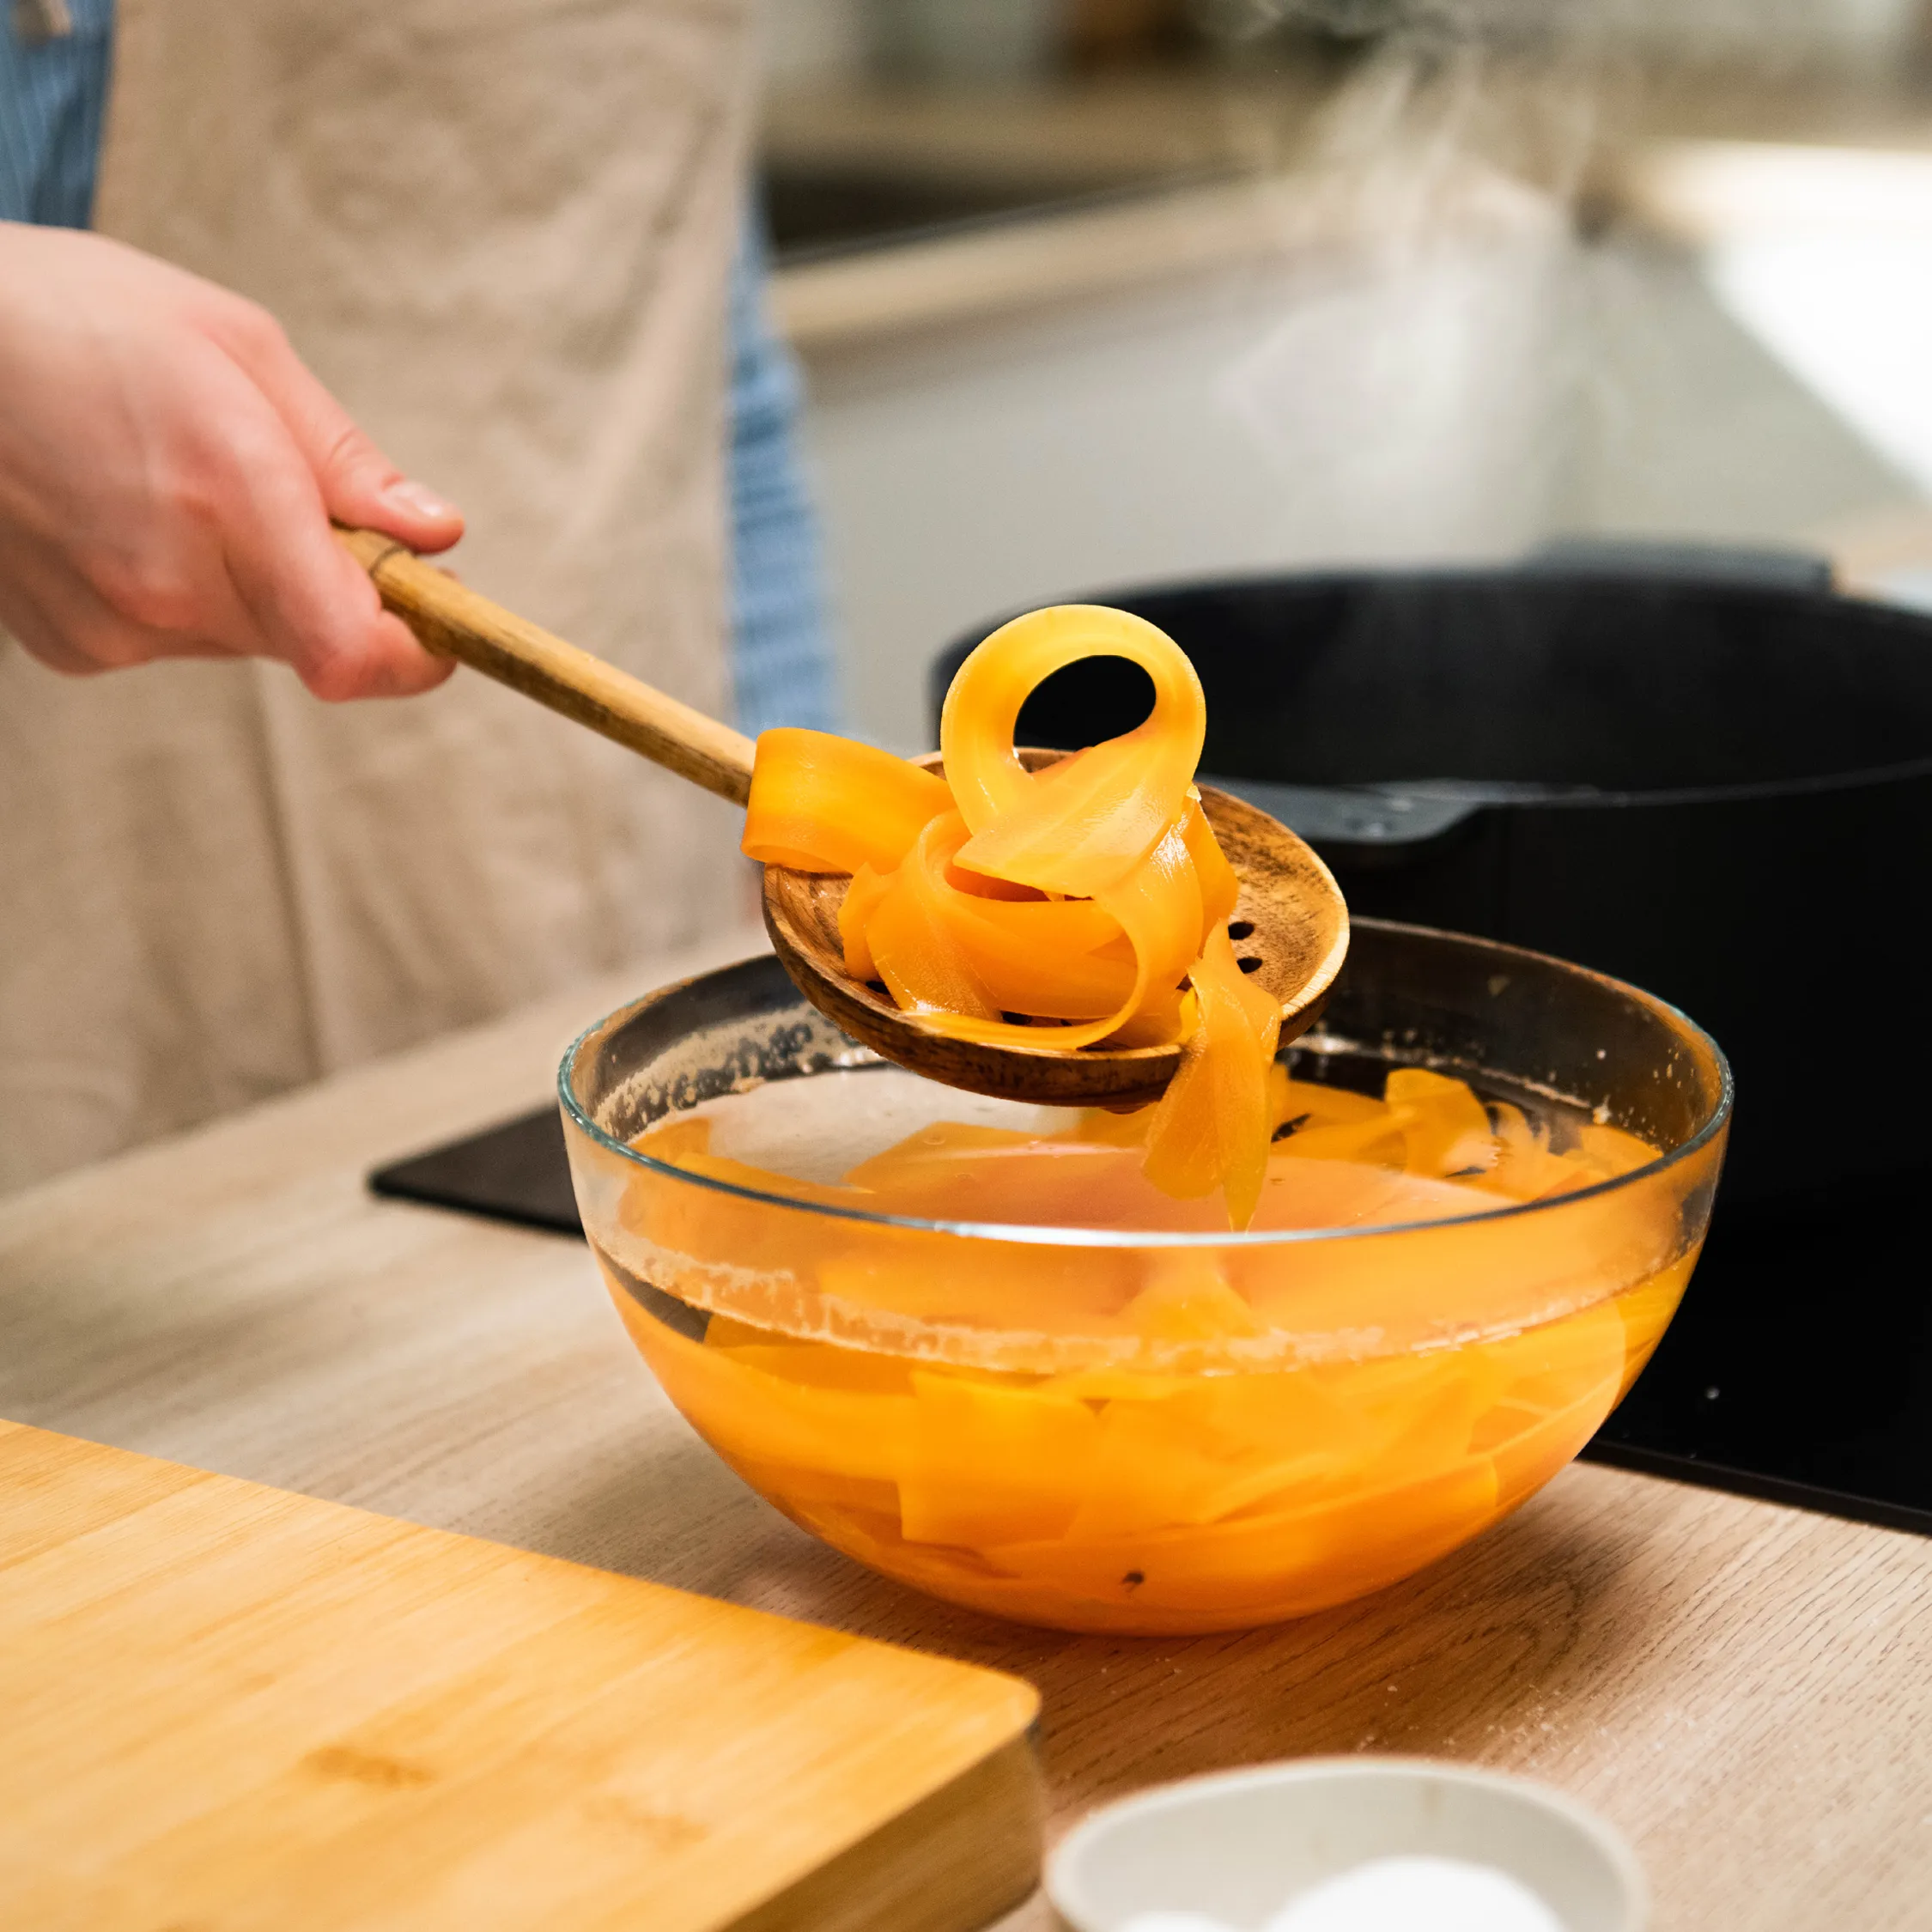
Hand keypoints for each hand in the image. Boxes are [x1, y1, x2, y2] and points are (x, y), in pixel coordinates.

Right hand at [0, 221, 463, 698]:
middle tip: (295, 500)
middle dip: (334, 589)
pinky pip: (171, 637)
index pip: (353, 654)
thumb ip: (347, 459)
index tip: (439, 623)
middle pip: (313, 640)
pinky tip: (122, 509)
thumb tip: (435, 535)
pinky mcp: (71, 647)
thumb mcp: (239, 346)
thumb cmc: (79, 315)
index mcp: (229, 497)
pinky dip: (179, 589)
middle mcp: (170, 581)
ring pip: (244, 636)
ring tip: (180, 480)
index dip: (415, 656)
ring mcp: (112, 625)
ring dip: (251, 582)